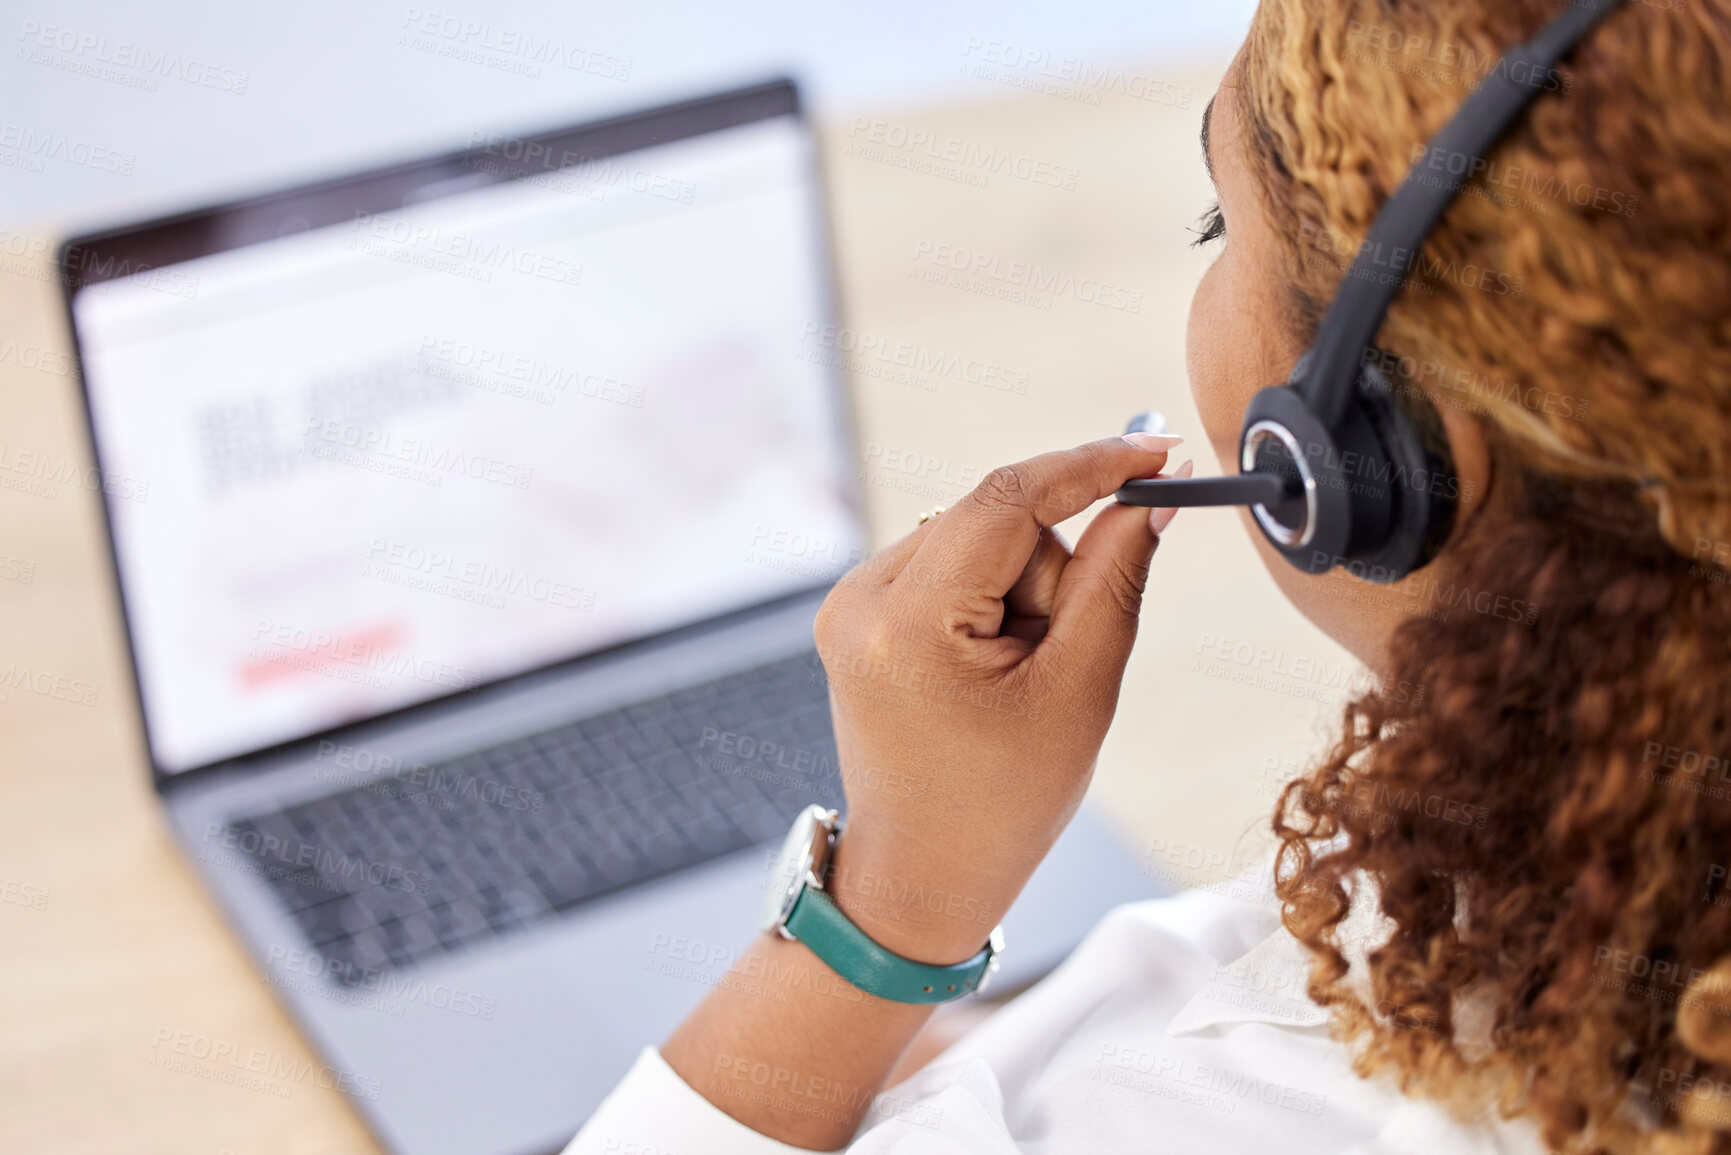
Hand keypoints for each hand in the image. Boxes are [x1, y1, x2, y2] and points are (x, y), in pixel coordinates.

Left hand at [813, 434, 1183, 960]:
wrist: (922, 875)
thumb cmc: (1002, 804)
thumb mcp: (1079, 692)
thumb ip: (1114, 579)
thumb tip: (1151, 497)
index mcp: (908, 623)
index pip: (1008, 499)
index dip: (1092, 465)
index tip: (1160, 451)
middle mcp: (860, 598)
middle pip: (995, 519)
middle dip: (1051, 573)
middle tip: (1059, 659)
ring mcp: (849, 603)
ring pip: (977, 539)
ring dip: (1021, 594)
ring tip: (1015, 682)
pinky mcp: (856, 613)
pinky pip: (948, 566)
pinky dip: (988, 603)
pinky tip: (987, 672)